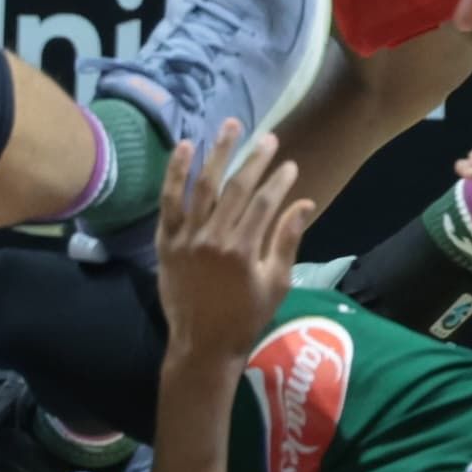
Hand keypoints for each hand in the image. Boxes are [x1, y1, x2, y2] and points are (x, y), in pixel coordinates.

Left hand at [148, 124, 317, 364]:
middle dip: (255, 160)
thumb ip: (287, 241)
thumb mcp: (276, 284)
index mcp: (244, 250)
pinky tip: (186, 147)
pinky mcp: (166, 242)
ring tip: (231, 126)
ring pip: (203, 186)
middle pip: (237, 188)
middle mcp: (213, 238)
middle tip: (269, 138)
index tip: (291, 165)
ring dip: (219, 153)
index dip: (280, 181)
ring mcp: (186, 238)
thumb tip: (305, 203)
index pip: (265, 202)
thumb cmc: (245, 317)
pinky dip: (176, 173)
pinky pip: (170, 202)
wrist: (202, 345)